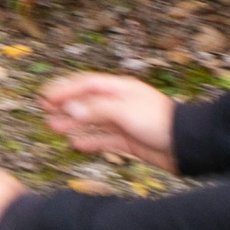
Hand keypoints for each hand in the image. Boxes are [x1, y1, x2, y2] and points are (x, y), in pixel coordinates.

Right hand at [39, 71, 176, 170]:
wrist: (186, 145)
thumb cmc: (159, 122)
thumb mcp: (124, 111)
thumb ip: (96, 110)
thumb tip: (70, 108)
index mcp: (121, 89)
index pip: (87, 85)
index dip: (65, 89)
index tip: (46, 96)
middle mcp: (120, 103)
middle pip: (87, 102)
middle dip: (65, 105)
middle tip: (44, 108)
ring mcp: (124, 122)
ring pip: (92, 121)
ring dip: (72, 123)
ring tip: (52, 126)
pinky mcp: (128, 140)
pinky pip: (103, 140)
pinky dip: (89, 141)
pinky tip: (75, 144)